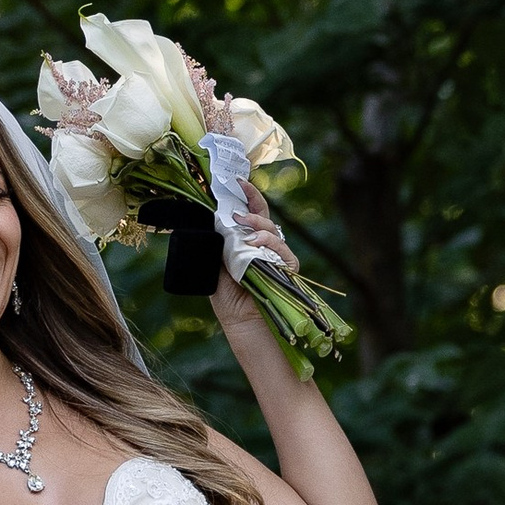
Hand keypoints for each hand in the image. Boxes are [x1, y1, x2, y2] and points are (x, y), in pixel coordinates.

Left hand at [209, 179, 296, 331]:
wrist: (242, 323)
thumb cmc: (229, 298)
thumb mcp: (217, 265)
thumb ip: (220, 243)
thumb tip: (216, 218)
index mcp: (246, 241)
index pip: (249, 213)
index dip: (246, 196)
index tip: (235, 181)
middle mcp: (264, 245)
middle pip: (264, 216)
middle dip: (253, 202)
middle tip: (239, 195)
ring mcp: (277, 256)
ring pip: (272, 230)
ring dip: (258, 224)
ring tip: (243, 225)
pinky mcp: (288, 268)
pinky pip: (282, 250)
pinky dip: (270, 244)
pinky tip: (256, 244)